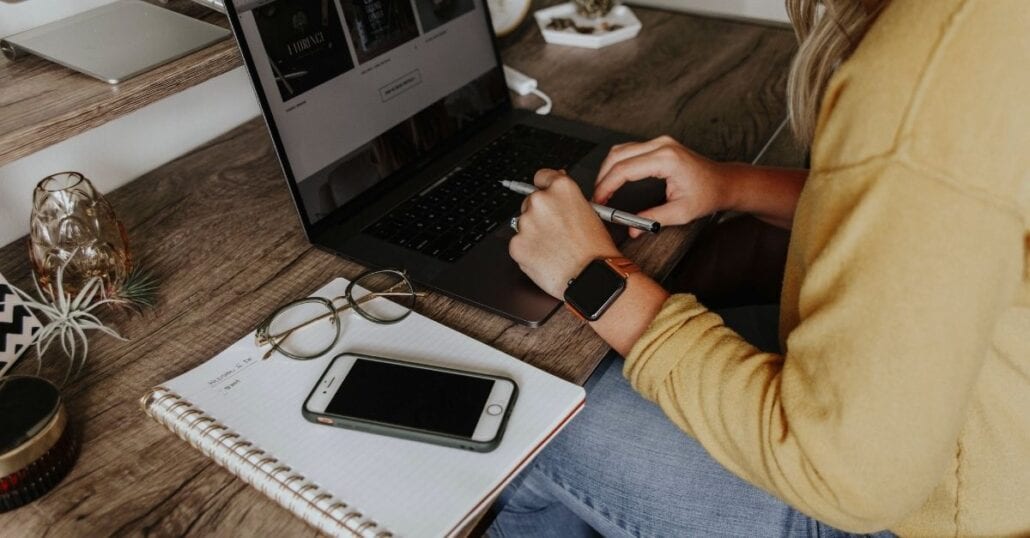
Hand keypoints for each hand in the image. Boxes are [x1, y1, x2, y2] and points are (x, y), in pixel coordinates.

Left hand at [509, 169, 621, 298]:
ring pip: (523, 224)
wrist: (591, 277)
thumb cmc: (595, 250)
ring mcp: (526, 222)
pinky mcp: (516, 244)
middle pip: (530, 201)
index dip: (545, 187)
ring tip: (554, 248)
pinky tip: (546, 257)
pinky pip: (518, 244)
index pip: (542, 176)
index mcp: (561, 188)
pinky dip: (528, 251)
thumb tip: (556, 186)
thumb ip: (568, 197)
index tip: (546, 195)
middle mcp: (541, 201)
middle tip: (556, 232)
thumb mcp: (591, 212)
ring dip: (533, 233)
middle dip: (540, 215)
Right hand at [594, 135, 731, 237]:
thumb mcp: (680, 213)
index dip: (606, 186)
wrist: (724, 183)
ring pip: (621, 150)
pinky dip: (618, 164)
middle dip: (602, 177)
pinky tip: (614, 179)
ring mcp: (660, 142)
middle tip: (597, 198)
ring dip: (608, 169)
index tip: (599, 201)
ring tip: (603, 190)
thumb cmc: (708, 194)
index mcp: (666, 159)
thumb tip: (632, 229)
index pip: (624, 169)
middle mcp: (661, 145)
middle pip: (618, 155)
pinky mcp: (659, 145)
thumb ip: (653, 220)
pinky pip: (630, 150)